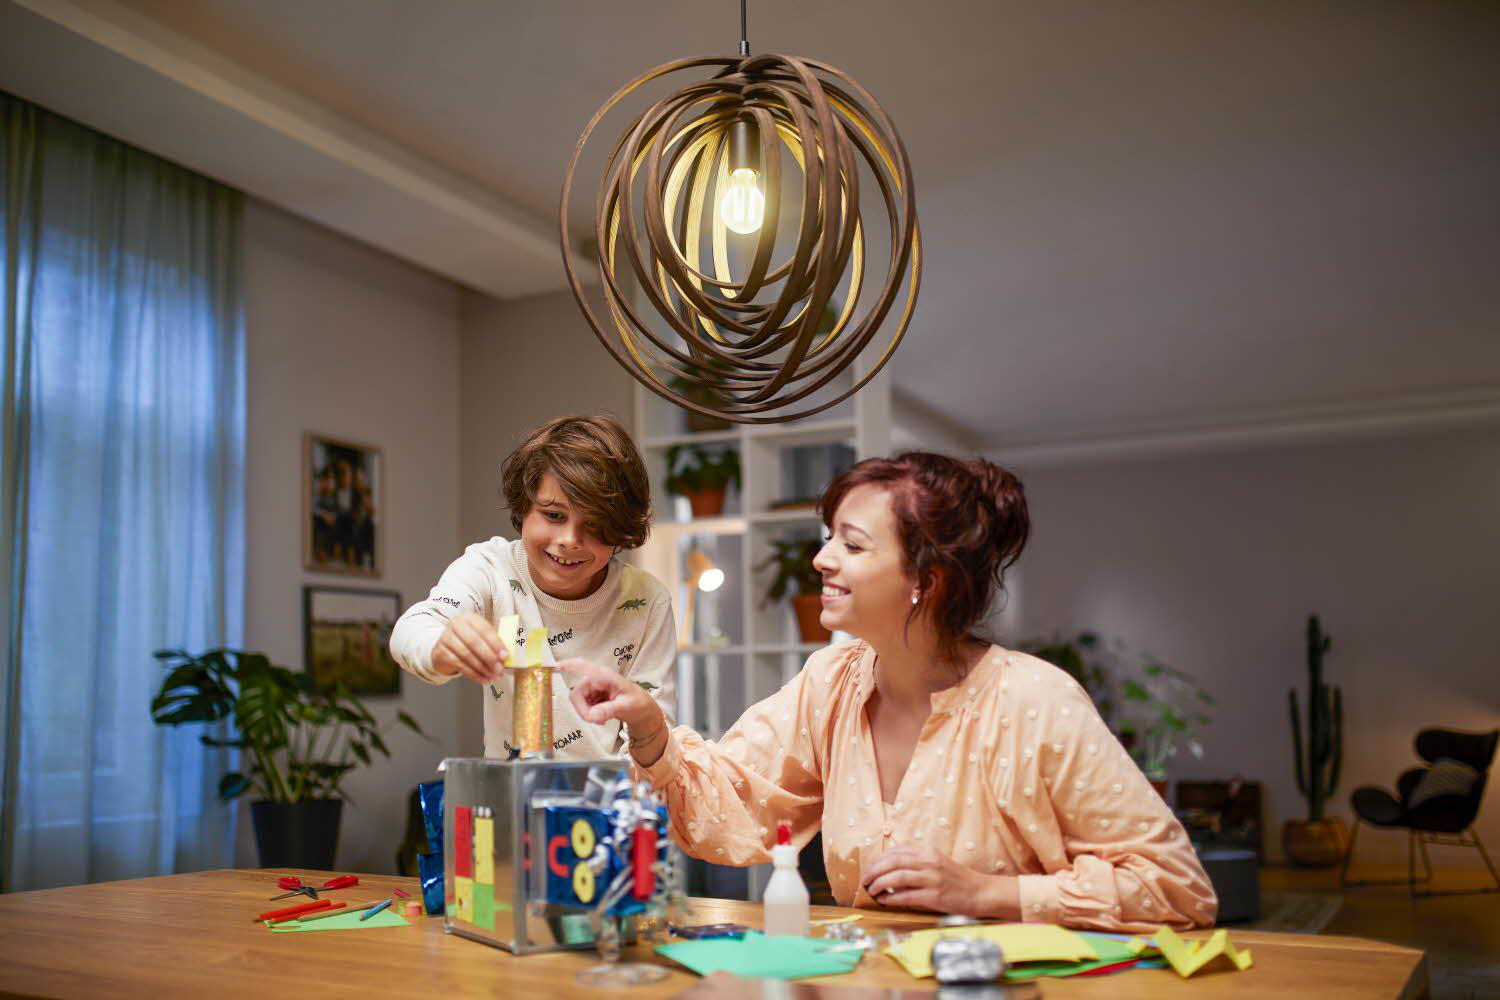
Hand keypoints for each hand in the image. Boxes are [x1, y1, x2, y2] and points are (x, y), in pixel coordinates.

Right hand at [431, 612, 509, 682]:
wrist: (445, 646)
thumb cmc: (468, 641)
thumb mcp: (480, 636)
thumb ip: (492, 643)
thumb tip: (505, 657)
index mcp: (469, 618)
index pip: (484, 629)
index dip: (496, 643)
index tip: (505, 655)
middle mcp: (456, 625)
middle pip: (474, 642)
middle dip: (489, 657)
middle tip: (499, 668)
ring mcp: (446, 638)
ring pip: (466, 655)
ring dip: (482, 668)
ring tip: (493, 676)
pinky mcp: (441, 653)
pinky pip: (460, 665)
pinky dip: (474, 674)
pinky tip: (483, 679)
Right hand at [558, 657, 663, 733]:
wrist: (642, 710)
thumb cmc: (638, 703)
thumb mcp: (626, 706)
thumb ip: (609, 710)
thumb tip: (593, 715)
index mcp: (605, 676)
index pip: (583, 666)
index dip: (569, 665)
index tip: (556, 667)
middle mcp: (596, 679)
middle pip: (576, 694)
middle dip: (583, 710)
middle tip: (596, 720)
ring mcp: (593, 688)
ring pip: (578, 702)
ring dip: (587, 713)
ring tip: (603, 718)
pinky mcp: (592, 697)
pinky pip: (582, 707)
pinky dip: (589, 715)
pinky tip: (601, 717)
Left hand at [861, 846, 991, 915]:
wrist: (979, 892)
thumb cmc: (956, 878)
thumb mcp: (937, 861)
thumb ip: (916, 860)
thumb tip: (889, 867)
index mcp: (928, 851)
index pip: (896, 851)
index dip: (879, 860)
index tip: (869, 868)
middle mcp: (929, 861)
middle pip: (893, 862)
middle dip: (874, 871)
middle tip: (864, 880)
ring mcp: (932, 879)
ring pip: (897, 878)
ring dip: (879, 884)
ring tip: (871, 891)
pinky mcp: (934, 896)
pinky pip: (906, 896)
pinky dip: (892, 898)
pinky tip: (884, 900)